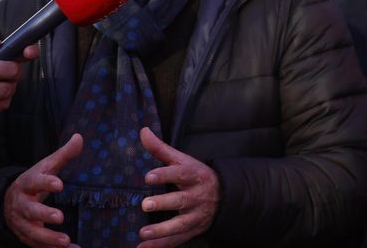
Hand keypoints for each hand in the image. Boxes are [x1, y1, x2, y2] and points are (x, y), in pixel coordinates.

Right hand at [3, 133, 83, 247]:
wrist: (8, 201)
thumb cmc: (34, 181)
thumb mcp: (46, 167)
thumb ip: (63, 155)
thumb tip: (79, 137)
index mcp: (26, 184)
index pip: (35, 182)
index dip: (46, 183)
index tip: (59, 184)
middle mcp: (21, 205)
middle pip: (30, 210)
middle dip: (43, 214)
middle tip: (60, 217)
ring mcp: (22, 223)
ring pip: (32, 233)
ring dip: (48, 238)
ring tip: (65, 241)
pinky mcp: (26, 237)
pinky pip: (38, 246)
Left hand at [137, 126, 219, 247]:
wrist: (223, 196)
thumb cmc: (195, 175)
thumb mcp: (181, 160)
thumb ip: (160, 148)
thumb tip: (143, 131)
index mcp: (193, 176)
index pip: (180, 174)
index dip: (165, 174)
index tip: (148, 176)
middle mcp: (196, 197)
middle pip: (180, 200)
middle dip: (164, 203)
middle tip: (145, 205)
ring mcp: (196, 216)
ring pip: (180, 225)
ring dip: (162, 231)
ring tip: (143, 233)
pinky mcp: (193, 230)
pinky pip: (177, 240)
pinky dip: (161, 246)